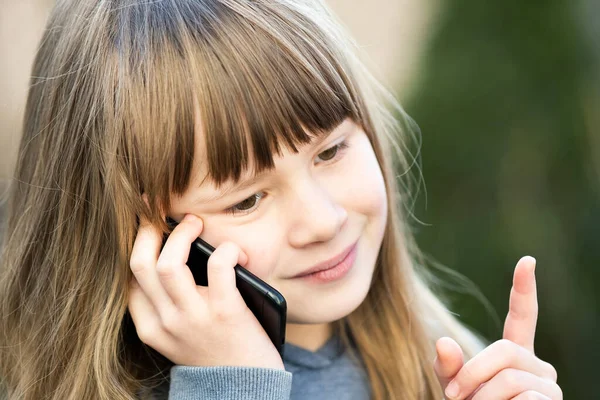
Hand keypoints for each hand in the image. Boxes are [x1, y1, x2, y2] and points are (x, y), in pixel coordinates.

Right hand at [127, 213, 283, 369]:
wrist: (244, 388)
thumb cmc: (215, 351)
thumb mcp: (179, 334)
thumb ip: (169, 303)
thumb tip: (174, 250)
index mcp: (151, 327)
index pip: (129, 276)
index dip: (137, 242)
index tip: (148, 222)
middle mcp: (165, 322)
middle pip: (140, 262)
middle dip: (150, 229)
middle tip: (167, 216)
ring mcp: (193, 317)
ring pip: (169, 262)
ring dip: (183, 233)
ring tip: (196, 223)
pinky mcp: (225, 311)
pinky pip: (218, 266)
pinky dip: (226, 251)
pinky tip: (236, 253)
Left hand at [434, 256, 561, 398]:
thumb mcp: (453, 388)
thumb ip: (447, 366)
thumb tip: (443, 341)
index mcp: (514, 355)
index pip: (523, 317)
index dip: (524, 289)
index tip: (527, 260)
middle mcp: (538, 367)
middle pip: (504, 350)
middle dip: (472, 372)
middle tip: (453, 395)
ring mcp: (549, 387)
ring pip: (510, 378)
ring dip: (481, 397)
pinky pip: (522, 399)